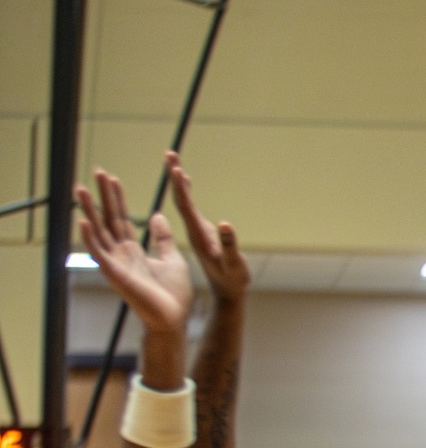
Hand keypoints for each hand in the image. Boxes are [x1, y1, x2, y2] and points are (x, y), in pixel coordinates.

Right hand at [77, 167, 192, 336]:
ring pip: (98, 231)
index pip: (121, 218)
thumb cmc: (174, 292)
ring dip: (89, 210)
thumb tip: (158, 216)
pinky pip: (99, 253)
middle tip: (95, 172)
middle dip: (102, 196)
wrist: (174, 317)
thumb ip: (163, 238)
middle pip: (107, 219)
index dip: (117, 198)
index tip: (112, 178)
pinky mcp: (115, 274)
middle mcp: (120, 254)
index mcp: (133, 250)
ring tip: (81, 189)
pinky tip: (83, 220)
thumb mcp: (172, 257)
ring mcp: (115, 263)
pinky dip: (90, 237)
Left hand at [166, 153, 247, 304]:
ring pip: (183, 202)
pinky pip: (189, 208)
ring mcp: (197, 230)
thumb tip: (225, 224)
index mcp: (198, 235)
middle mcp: (194, 230)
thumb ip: (229, 245)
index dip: (180, 186)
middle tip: (169, 154)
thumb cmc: (233, 280)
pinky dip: (186, 192)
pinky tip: (185, 183)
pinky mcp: (202, 232)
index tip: (175, 167)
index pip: (185, 206)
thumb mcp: (234, 264)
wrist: (227, 293)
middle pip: (180, 199)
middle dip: (175, 177)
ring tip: (174, 162)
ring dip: (178, 182)